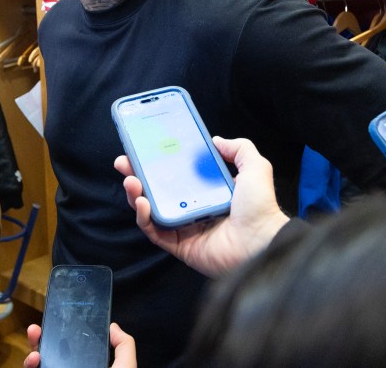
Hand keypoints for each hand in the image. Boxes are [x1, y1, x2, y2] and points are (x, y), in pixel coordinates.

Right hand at [23, 323, 136, 367]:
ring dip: (33, 356)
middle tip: (35, 330)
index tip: (56, 322)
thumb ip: (124, 346)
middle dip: (41, 342)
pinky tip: (34, 361)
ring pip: (39, 367)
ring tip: (34, 353)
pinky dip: (30, 367)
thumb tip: (113, 326)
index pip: (73, 350)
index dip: (63, 335)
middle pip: (52, 356)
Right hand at [115, 136, 289, 277]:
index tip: (144, 149)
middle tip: (124, 162)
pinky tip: (142, 203)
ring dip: (136, 194)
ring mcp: (184, 228)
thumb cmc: (260, 208)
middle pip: (157, 191)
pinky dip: (144, 218)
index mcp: (208, 191)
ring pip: (151, 210)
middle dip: (138, 175)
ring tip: (131, 180)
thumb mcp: (254, 167)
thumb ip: (239, 149)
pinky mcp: (179, 246)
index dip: (159, 163)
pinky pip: (155, 231)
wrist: (261, 242)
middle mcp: (193, 208)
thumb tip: (216, 140)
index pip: (176, 174)